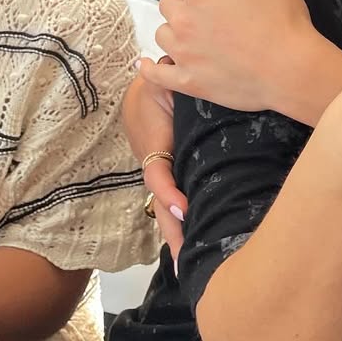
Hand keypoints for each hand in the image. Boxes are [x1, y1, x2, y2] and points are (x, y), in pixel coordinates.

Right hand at [122, 76, 186, 260]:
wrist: (149, 88)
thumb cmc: (159, 88)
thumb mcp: (160, 86)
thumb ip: (163, 82)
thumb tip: (164, 73)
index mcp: (155, 147)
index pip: (158, 176)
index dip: (169, 194)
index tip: (183, 209)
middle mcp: (157, 166)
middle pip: (162, 205)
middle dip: (174, 232)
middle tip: (184, 263)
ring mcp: (163, 173)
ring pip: (167, 209)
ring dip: (177, 235)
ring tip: (187, 267)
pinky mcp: (172, 173)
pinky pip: (176, 200)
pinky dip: (183, 220)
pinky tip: (192, 239)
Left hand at [138, 0, 341, 123]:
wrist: (291, 70)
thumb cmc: (283, 19)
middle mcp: (184, 21)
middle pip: (167, 2)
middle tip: (202, 4)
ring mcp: (183, 54)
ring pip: (163, 34)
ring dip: (173, 29)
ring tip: (190, 31)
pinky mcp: (188, 82)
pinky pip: (157, 74)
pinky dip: (151, 68)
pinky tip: (148, 64)